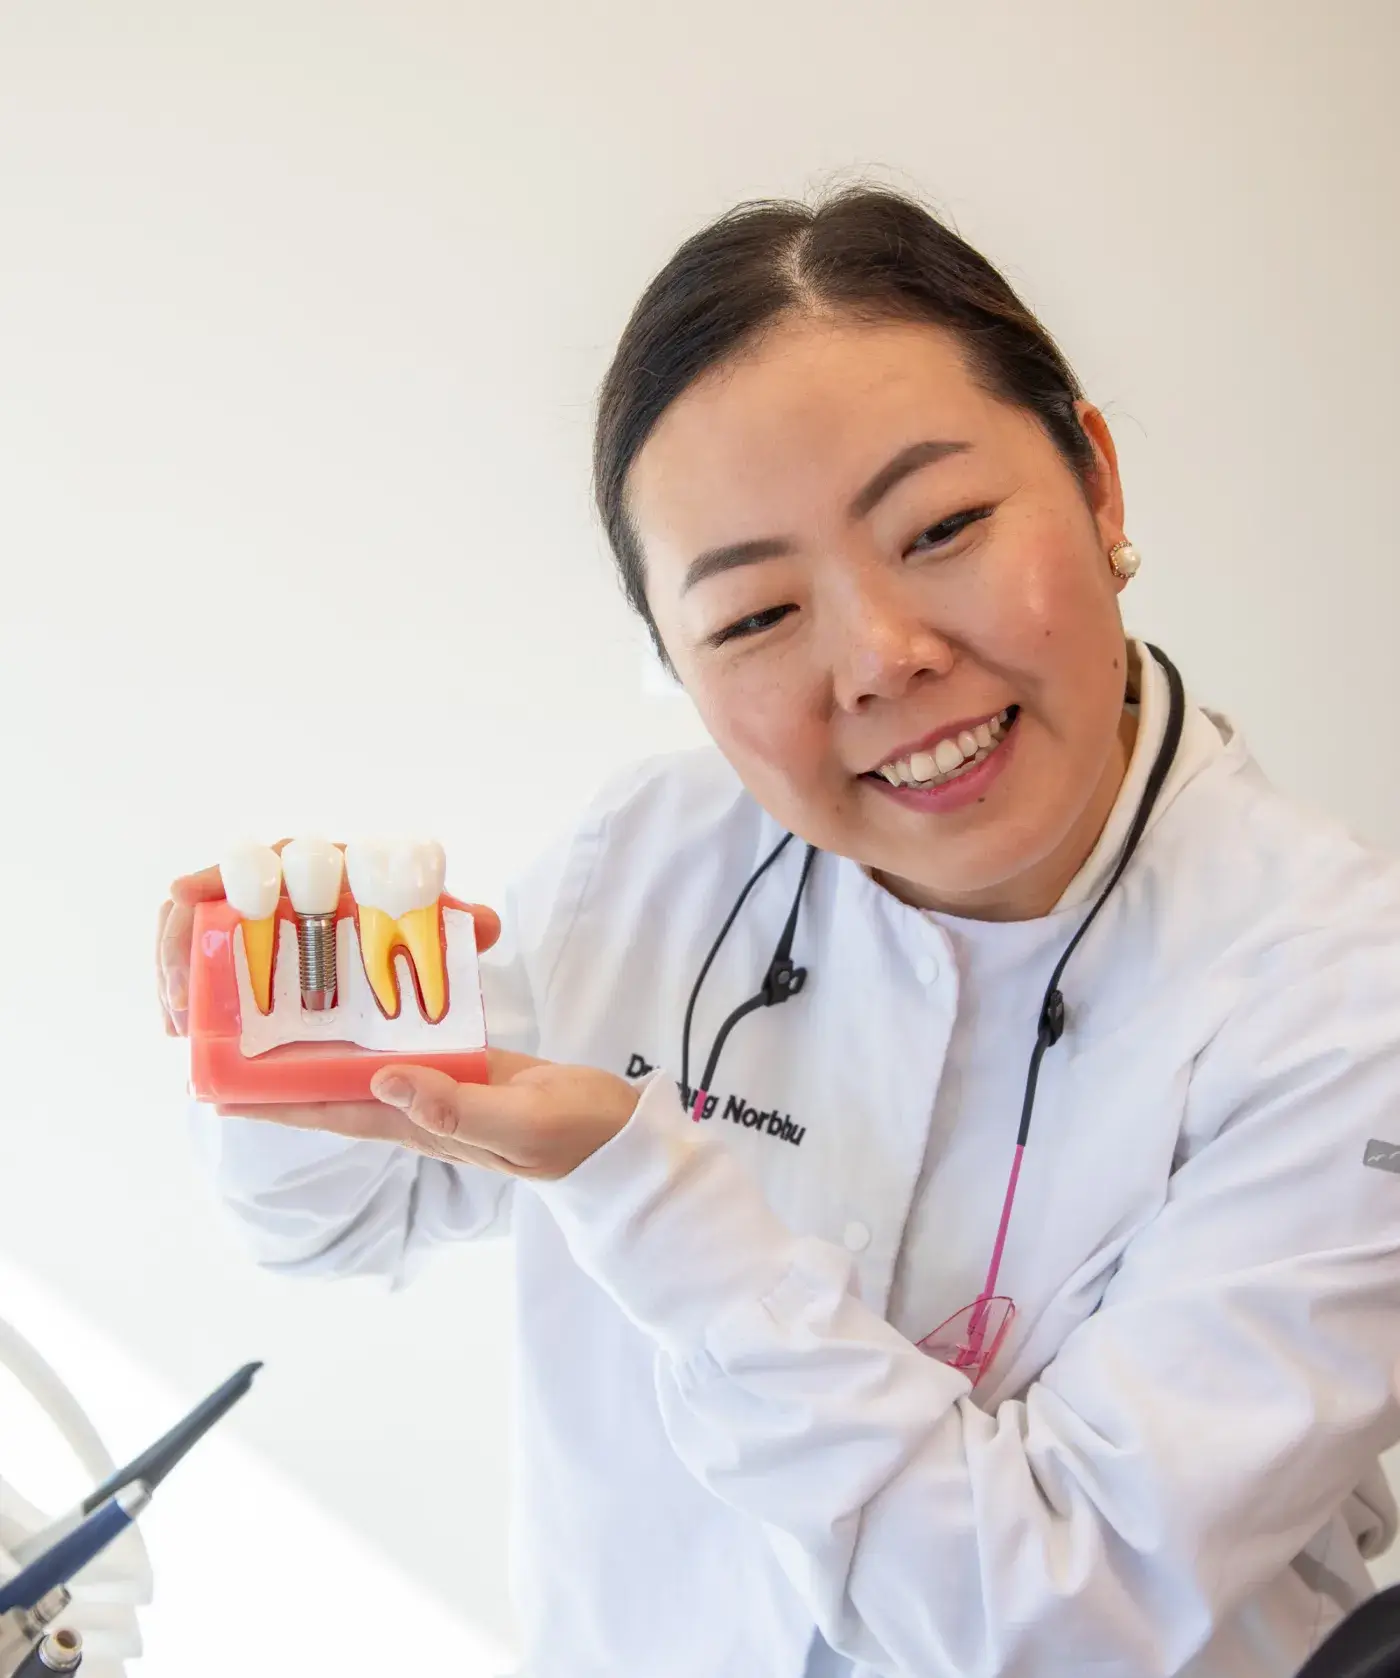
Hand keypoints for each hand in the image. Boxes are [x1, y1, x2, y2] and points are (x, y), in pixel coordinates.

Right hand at [156, 841, 500, 1035]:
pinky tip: (179, 1025)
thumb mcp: (438, 929)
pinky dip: (183, 985)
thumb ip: (460, 925)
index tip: (189, 892)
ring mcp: (258, 916)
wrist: (411, 943)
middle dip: (183, 935)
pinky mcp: (241, 946)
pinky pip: (197, 953)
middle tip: (182, 988)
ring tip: (177, 1019)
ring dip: (175, 967)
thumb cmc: (417, 926)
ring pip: (195, 925)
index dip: (231, 872)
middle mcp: (287, 885)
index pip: (277, 858)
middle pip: (216, 893)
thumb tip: (484, 924)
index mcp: (333, 868)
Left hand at [212, 1051, 638, 1176]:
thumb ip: (458, 1106)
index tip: (218, 1089)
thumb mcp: (521, 1121)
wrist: (621, 1137)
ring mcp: (443, 1085)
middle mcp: (420, 1106)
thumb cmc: (576, 1137)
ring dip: (323, 1044)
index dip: (276, 1101)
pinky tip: (363, 999)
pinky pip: (411, 1041)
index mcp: (423, 1124)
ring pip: (368, 1062)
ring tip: (276, 1009)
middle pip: (336, 1087)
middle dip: (283, 1070)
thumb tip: (385, 1079)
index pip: (335, 1110)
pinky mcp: (468, 1065)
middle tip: (229, 1036)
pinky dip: (381, 1023)